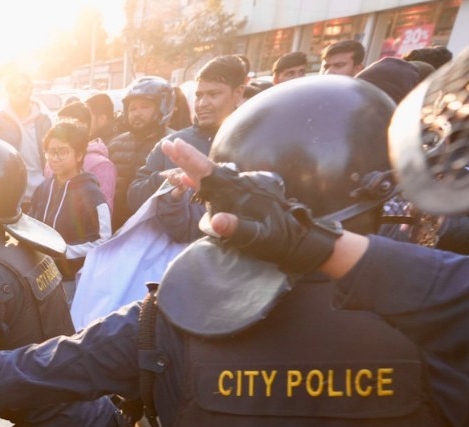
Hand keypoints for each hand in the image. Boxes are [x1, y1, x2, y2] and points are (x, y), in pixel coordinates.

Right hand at [162, 140, 340, 276]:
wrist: (300, 238)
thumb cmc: (277, 240)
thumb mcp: (257, 238)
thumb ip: (236, 228)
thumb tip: (215, 220)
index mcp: (237, 192)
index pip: (207, 172)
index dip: (189, 160)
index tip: (174, 145)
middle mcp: (239, 185)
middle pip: (207, 169)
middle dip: (187, 158)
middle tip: (168, 145)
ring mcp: (244, 187)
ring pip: (213, 177)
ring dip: (194, 170)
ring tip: (176, 166)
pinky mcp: (247, 193)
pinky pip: (222, 184)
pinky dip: (206, 181)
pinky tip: (196, 182)